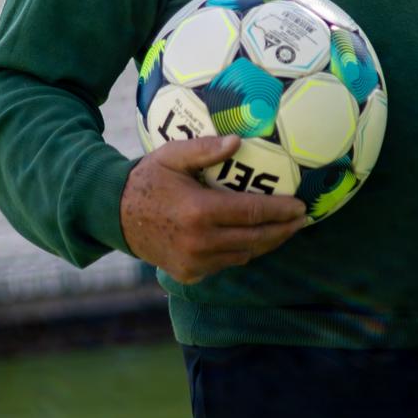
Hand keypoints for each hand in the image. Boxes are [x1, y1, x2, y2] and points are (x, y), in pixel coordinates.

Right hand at [120, 135, 307, 283]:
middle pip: (255, 239)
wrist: (115, 215)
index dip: (281, 211)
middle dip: (283, 230)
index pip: (252, 213)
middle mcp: (200, 242)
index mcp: (199, 212)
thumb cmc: (148, 180)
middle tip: (302, 220)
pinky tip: (251, 239)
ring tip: (283, 230)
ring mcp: (195, 262)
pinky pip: (225, 264)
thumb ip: (205, 150)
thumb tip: (237, 143)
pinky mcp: (189, 274)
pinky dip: (241, 252)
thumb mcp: (172, 156)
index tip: (301, 207)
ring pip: (243, 254)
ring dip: (265, 242)